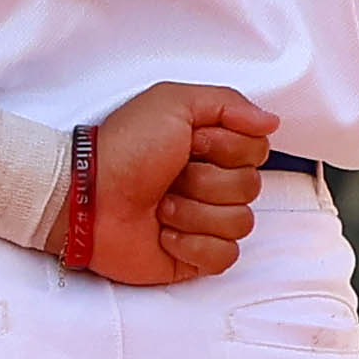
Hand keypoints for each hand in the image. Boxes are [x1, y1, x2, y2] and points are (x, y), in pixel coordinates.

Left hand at [84, 85, 277, 286]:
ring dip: (193, 213)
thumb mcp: (173, 102)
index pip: (257, 151)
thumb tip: (271, 122)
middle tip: (169, 177)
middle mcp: (212, 183)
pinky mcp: (195, 256)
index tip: (191, 143)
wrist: (87, 197)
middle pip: (251, 187)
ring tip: (159, 206)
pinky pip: (225, 255)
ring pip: (240, 222)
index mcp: (211, 147)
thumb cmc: (123, 148)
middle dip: (205, 181)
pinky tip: (163, 234)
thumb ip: (228, 103)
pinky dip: (192, 245)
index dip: (225, 148)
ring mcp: (205, 221)